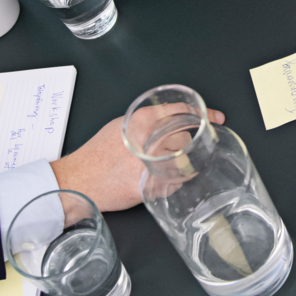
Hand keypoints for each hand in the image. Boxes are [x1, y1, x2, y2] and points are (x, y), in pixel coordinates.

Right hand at [49, 107, 226, 215]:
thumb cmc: (96, 156)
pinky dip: (174, 183)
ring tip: (171, 168)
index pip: (179, 111)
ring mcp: (148, 162)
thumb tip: (166, 125)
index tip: (216, 118)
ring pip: (183, 161)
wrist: (79, 180)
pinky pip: (174, 183)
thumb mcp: (119, 128)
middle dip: (188, 146)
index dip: (203, 113)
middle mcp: (146, 138)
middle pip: (185, 138)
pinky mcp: (147, 184)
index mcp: (140, 120)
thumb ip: (144, 124)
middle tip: (187, 151)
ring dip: (182, 165)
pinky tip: (165, 182)